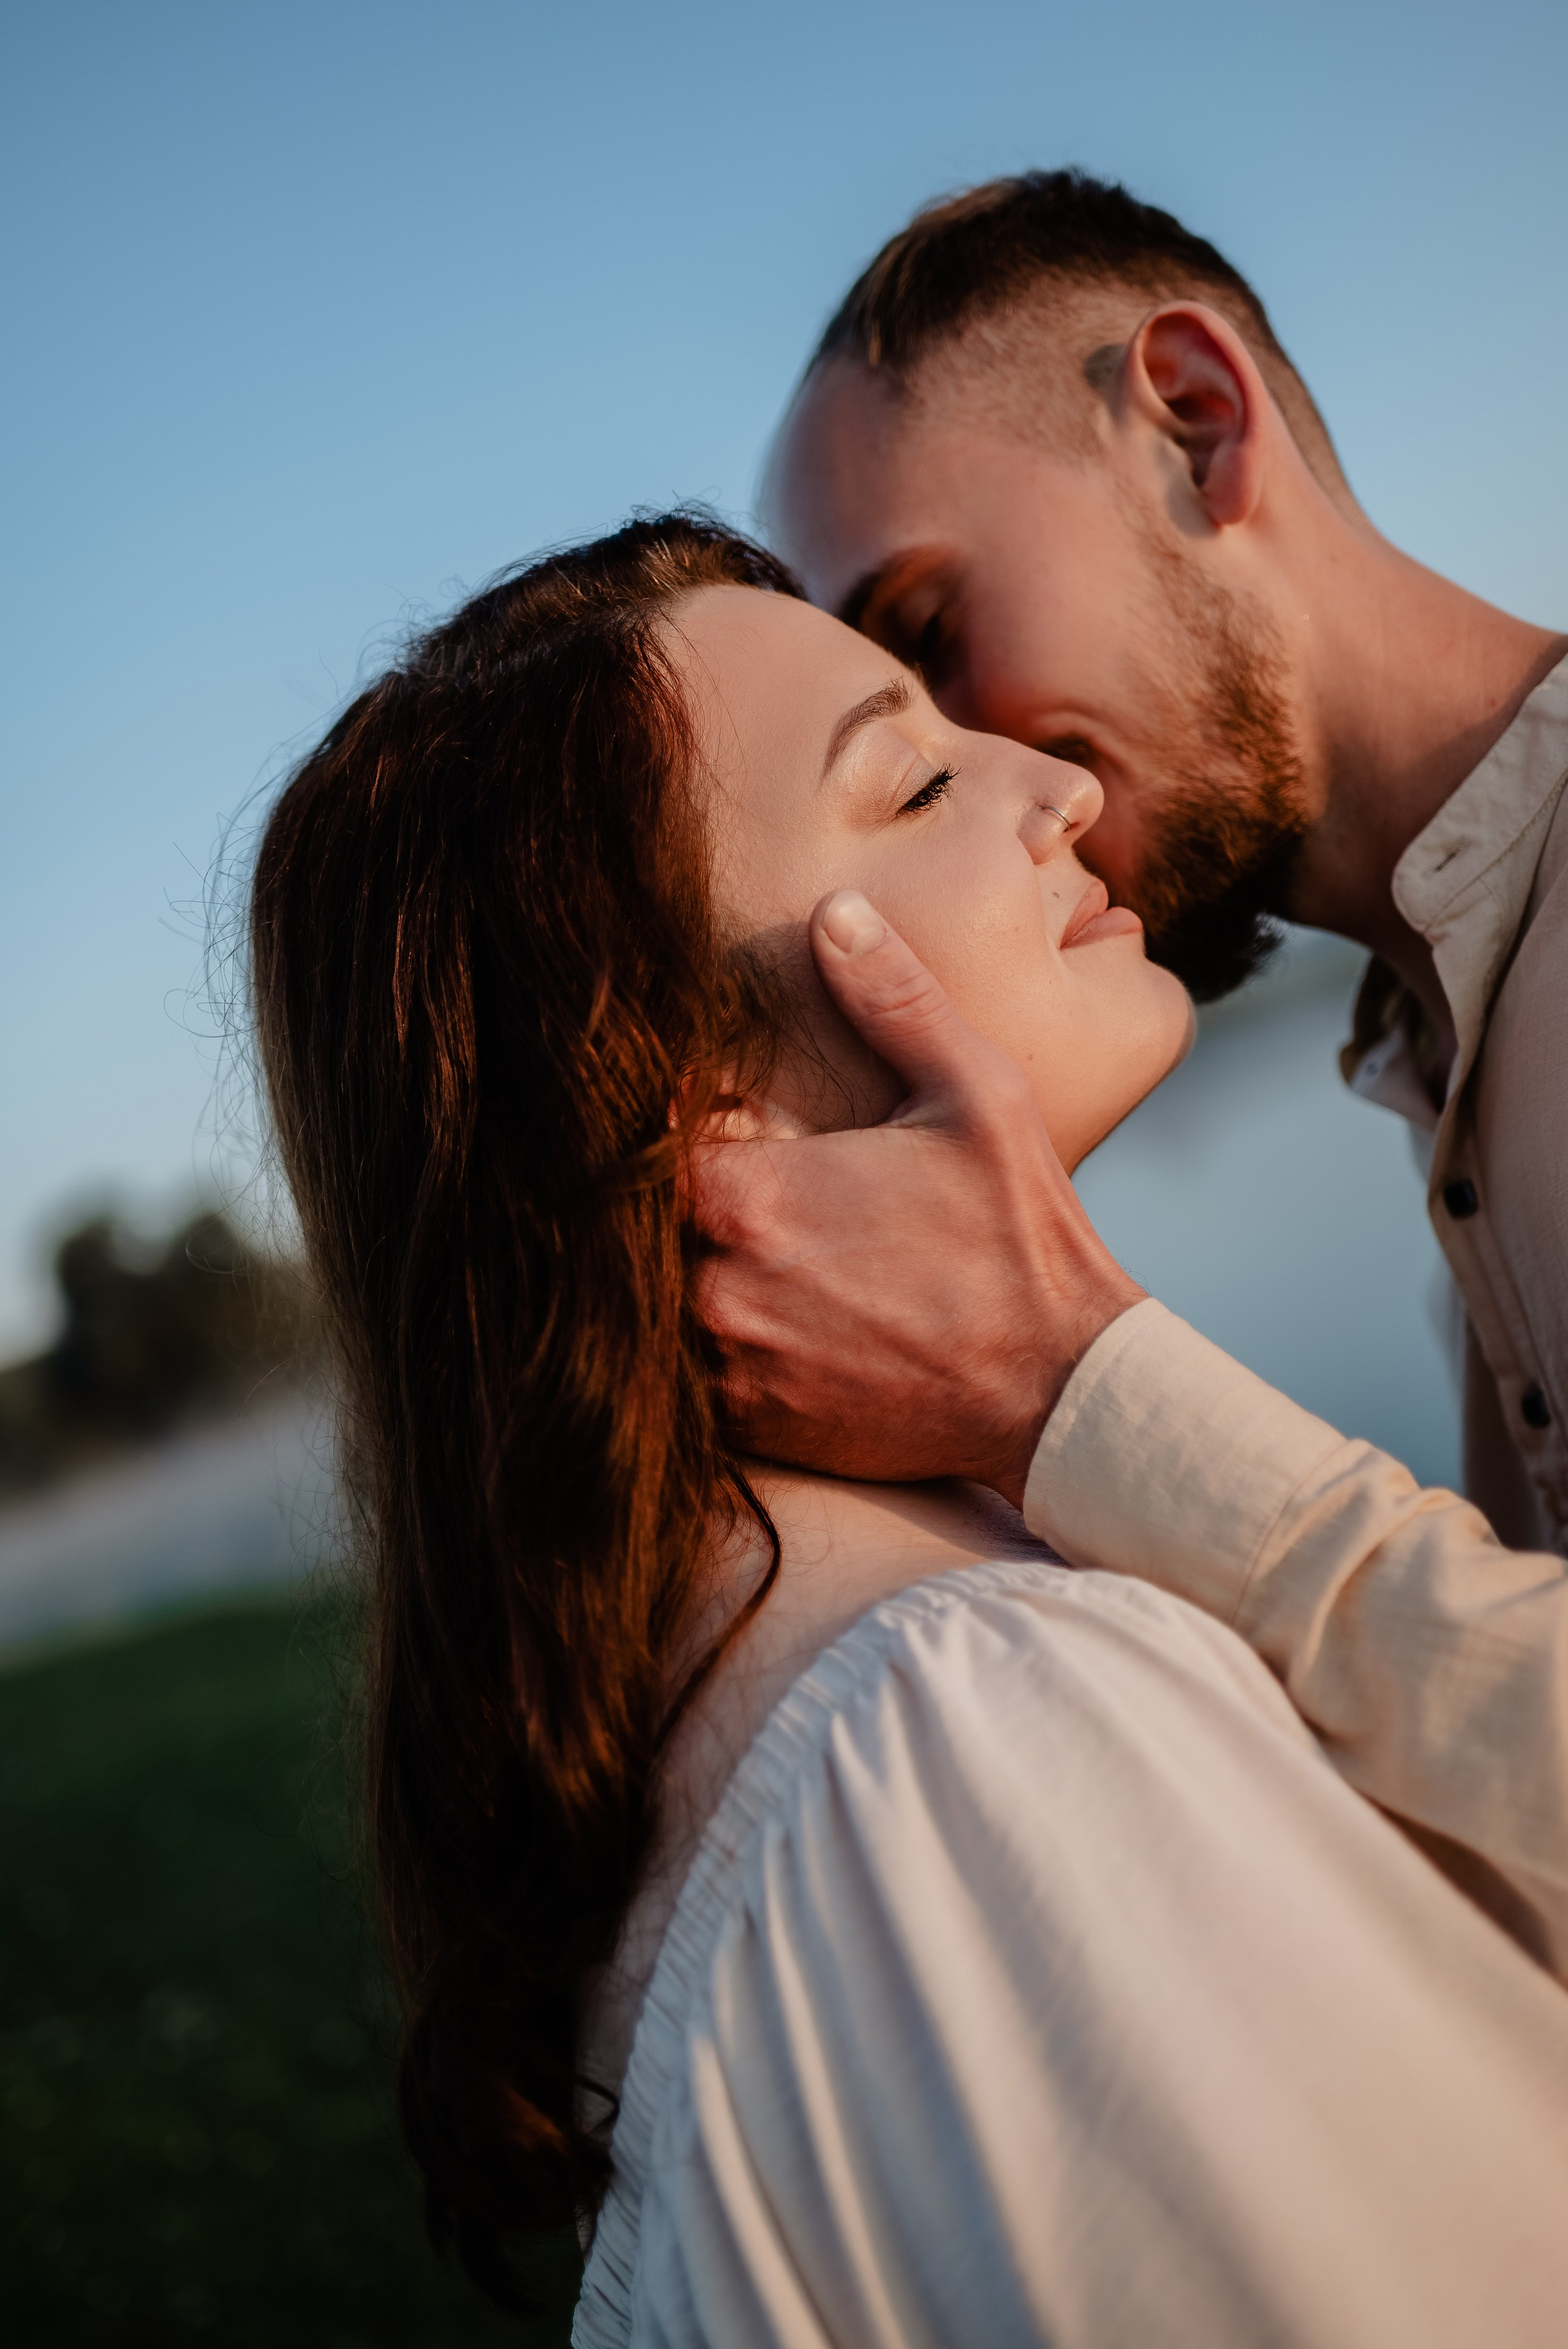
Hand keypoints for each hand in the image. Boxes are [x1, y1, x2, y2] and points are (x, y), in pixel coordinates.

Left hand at [693, 891, 1144, 1507]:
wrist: (1061, 1392)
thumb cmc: (1020, 1237)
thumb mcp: (974, 1095)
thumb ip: (893, 1000)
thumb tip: (836, 912)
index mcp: (750, 1196)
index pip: (633, 1149)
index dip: (640, 1130)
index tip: (665, 1114)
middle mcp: (718, 1287)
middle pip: (627, 1232)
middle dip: (650, 1205)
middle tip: (683, 1181)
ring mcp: (728, 1366)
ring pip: (644, 1310)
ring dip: (665, 1278)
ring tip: (708, 1248)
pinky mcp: (750, 1426)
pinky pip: (678, 1383)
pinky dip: (694, 1348)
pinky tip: (738, 1317)